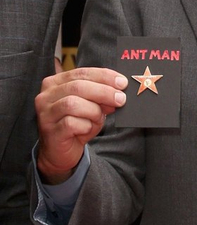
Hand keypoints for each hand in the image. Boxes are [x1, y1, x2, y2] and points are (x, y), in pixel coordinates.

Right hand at [36, 67, 127, 183]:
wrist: (61, 151)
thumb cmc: (76, 125)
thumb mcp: (92, 107)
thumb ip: (101, 97)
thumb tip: (118, 92)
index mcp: (56, 82)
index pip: (82, 72)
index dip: (104, 76)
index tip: (122, 82)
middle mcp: (46, 95)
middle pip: (78, 86)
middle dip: (104, 92)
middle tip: (121, 99)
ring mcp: (46, 113)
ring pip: (73, 104)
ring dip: (93, 111)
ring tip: (99, 118)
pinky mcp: (50, 130)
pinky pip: (71, 123)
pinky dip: (85, 125)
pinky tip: (87, 129)